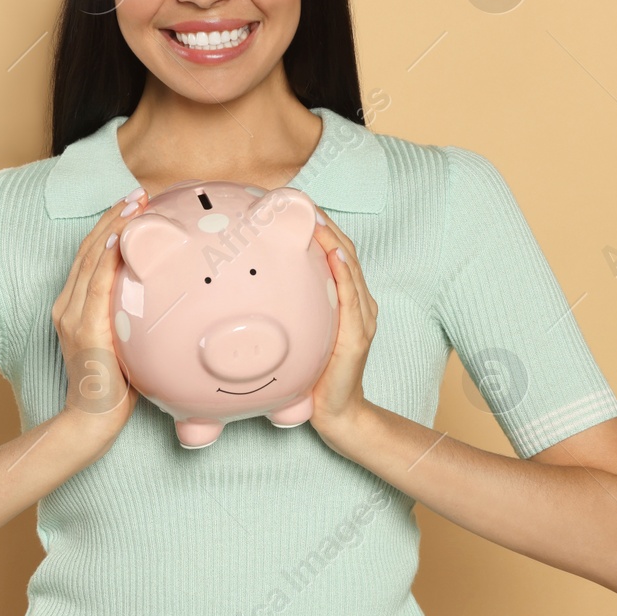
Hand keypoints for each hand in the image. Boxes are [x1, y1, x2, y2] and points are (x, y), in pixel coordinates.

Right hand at [52, 186, 148, 445]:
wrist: (91, 421)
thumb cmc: (115, 387)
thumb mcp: (126, 343)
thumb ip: (133, 319)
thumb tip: (167, 301)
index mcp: (74, 307)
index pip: (92, 257)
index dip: (110, 227)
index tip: (134, 206)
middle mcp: (67, 306)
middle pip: (91, 250)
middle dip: (114, 218)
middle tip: (139, 195)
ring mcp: (73, 316)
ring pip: (92, 260)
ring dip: (114, 228)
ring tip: (135, 205)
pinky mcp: (84, 329)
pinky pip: (97, 286)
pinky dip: (108, 259)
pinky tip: (123, 239)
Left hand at [309, 212, 377, 443]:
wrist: (336, 414)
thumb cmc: (315, 375)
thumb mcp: (301, 335)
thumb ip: (292, 312)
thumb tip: (253, 290)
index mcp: (348, 300)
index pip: (336, 254)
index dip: (321, 228)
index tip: (298, 205)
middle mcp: (360, 304)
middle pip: (346, 253)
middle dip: (326, 226)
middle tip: (302, 201)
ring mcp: (363, 319)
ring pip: (351, 270)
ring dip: (334, 241)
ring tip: (316, 219)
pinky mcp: (358, 337)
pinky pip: (353, 300)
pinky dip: (345, 276)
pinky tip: (334, 257)